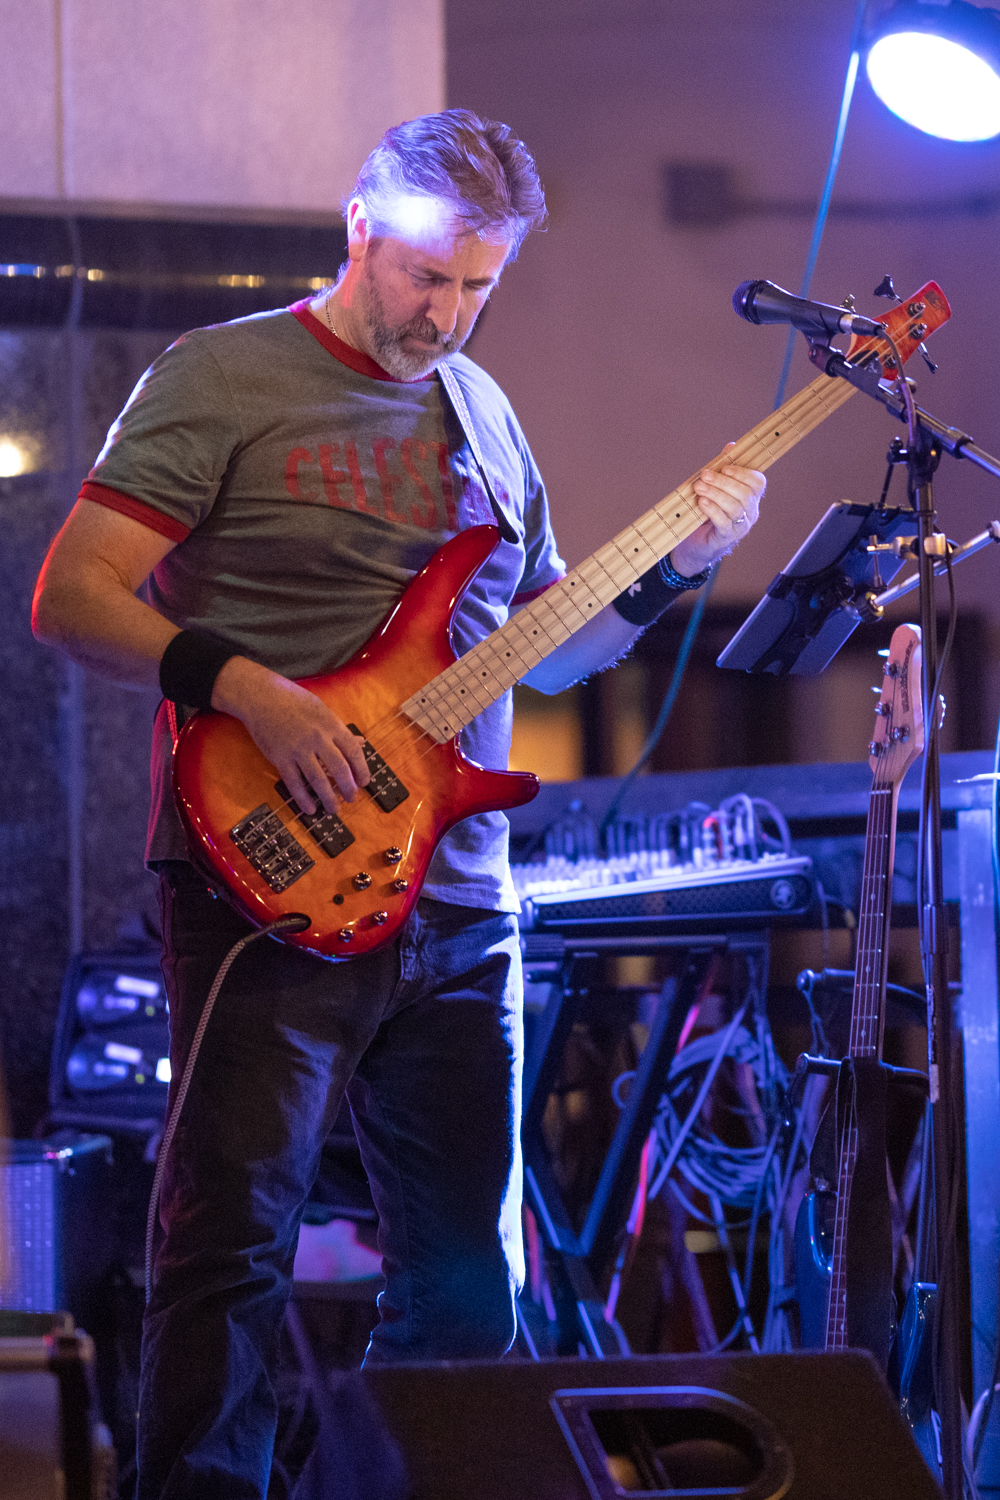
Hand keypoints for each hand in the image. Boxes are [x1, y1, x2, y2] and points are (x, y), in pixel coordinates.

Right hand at [211, 657, 369, 813]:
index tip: (364, 782)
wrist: (262, 697)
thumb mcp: (322, 710)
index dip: (361, 769)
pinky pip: (294, 783)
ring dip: (328, 798)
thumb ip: (339, 730)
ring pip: (318, 780)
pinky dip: (303, 799)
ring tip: (333, 809)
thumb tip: (361, 743)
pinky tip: (310, 809)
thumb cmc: (294, 701)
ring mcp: (298, 749)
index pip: (353, 751)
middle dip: (348, 788)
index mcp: (331, 725)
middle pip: (339, 769)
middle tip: (352, 798)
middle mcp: (317, 738)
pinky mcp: (280, 757)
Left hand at [670, 444, 765, 576]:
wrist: (696, 543)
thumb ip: (724, 468)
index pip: (758, 482)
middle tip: (704, 475)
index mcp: (751, 497)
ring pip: (735, 507)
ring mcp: (740, 527)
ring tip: (699, 487)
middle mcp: (750, 512)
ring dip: (715, 494)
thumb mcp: (715, 488)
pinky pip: (724, 523)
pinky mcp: (726, 538)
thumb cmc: (707, 511)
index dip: (743, 473)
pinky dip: (712, 510)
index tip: (725, 468)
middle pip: (744, 494)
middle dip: (723, 482)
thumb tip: (731, 446)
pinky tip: (702, 503)